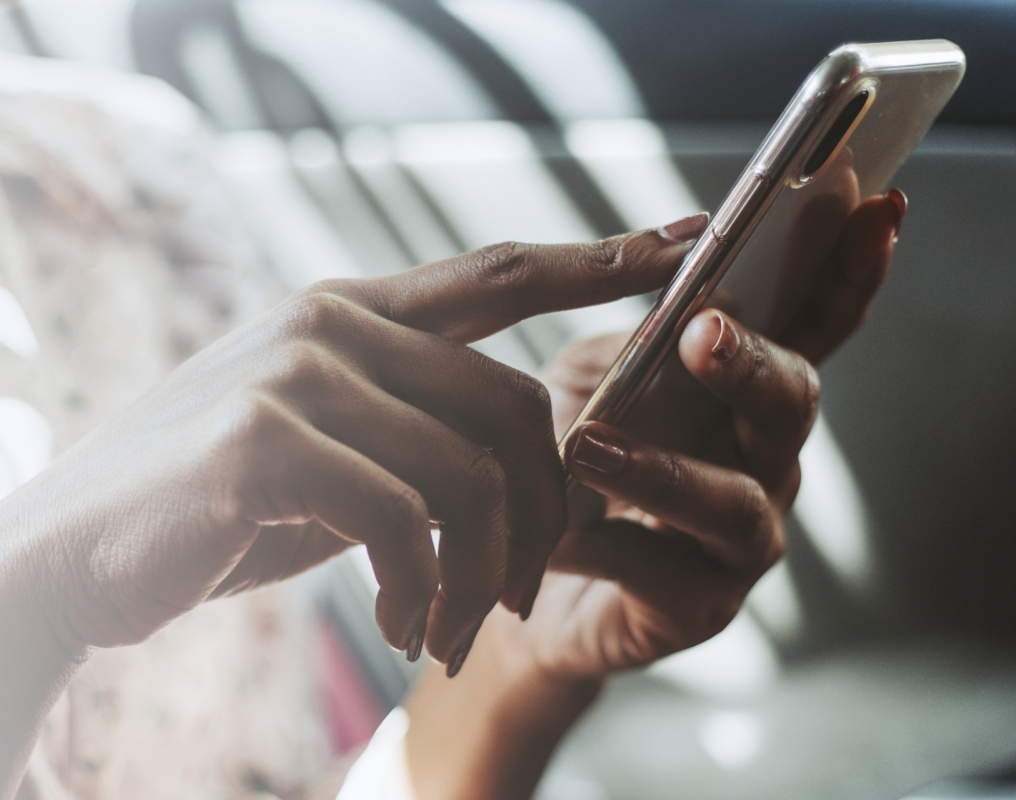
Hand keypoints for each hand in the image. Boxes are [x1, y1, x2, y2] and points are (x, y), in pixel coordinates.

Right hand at [0, 225, 702, 670]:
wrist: (65, 557)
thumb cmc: (199, 515)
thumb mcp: (314, 456)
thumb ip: (398, 431)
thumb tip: (509, 461)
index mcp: (340, 314)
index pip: (493, 275)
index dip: (597, 259)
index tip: (686, 247)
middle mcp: (324, 324)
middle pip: (513, 402)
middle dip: (542, 515)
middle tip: (513, 599)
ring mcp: (291, 374)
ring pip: (469, 471)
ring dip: (480, 575)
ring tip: (445, 631)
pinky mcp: (260, 441)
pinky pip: (403, 519)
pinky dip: (422, 590)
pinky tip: (398, 627)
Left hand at [519, 188, 904, 680]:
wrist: (516, 572)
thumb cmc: (565, 462)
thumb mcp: (590, 377)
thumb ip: (634, 332)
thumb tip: (673, 254)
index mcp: (746, 389)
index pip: (814, 323)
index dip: (849, 270)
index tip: (874, 208)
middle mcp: (763, 457)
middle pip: (792, 403)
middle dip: (753, 364)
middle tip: (703, 332)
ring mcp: (742, 536)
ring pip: (732, 501)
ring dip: (664, 470)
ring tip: (588, 448)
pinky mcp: (700, 604)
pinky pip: (663, 573)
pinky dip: (604, 545)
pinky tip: (555, 533)